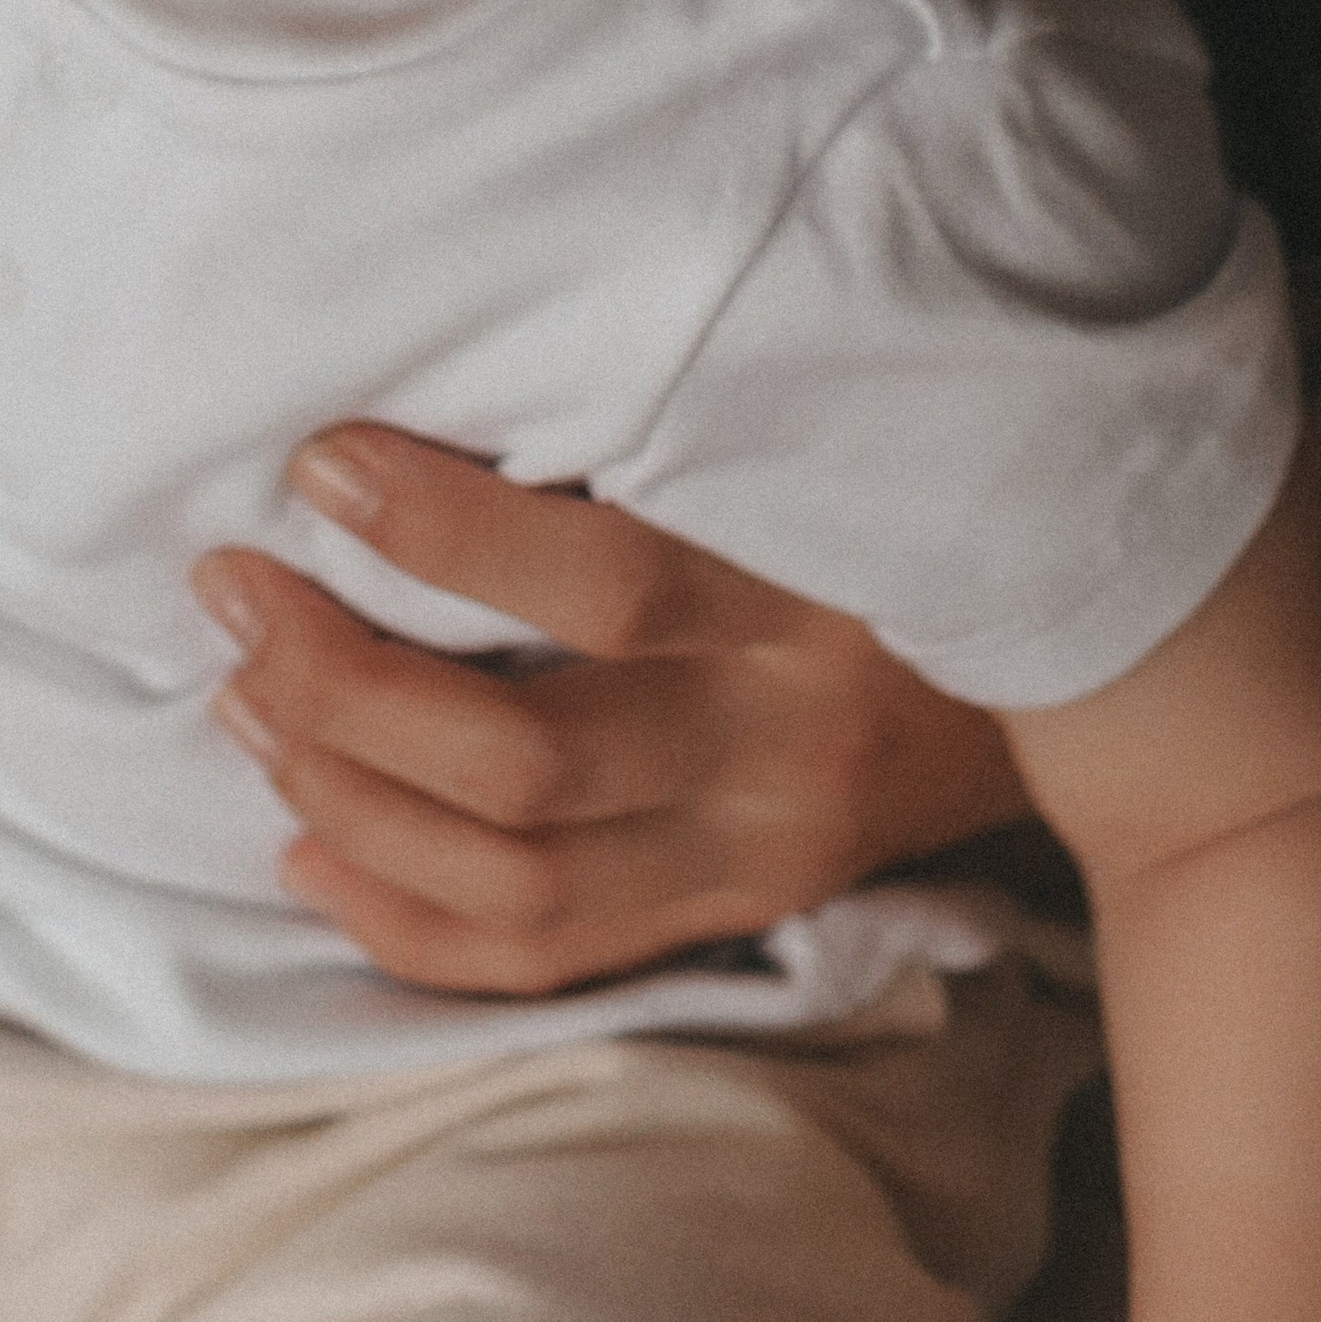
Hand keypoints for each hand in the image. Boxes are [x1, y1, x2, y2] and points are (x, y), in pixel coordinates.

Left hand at [194, 425, 1030, 996]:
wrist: (1086, 682)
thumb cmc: (890, 513)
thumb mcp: (810, 442)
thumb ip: (666, 419)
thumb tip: (443, 360)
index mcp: (803, 595)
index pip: (608, 579)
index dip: (443, 531)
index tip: (321, 462)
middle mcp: (777, 744)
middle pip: (525, 758)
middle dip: (342, 682)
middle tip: (234, 587)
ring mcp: (753, 854)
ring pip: (513, 879)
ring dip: (348, 794)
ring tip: (245, 700)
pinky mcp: (733, 918)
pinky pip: (545, 962)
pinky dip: (404, 920)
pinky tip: (307, 847)